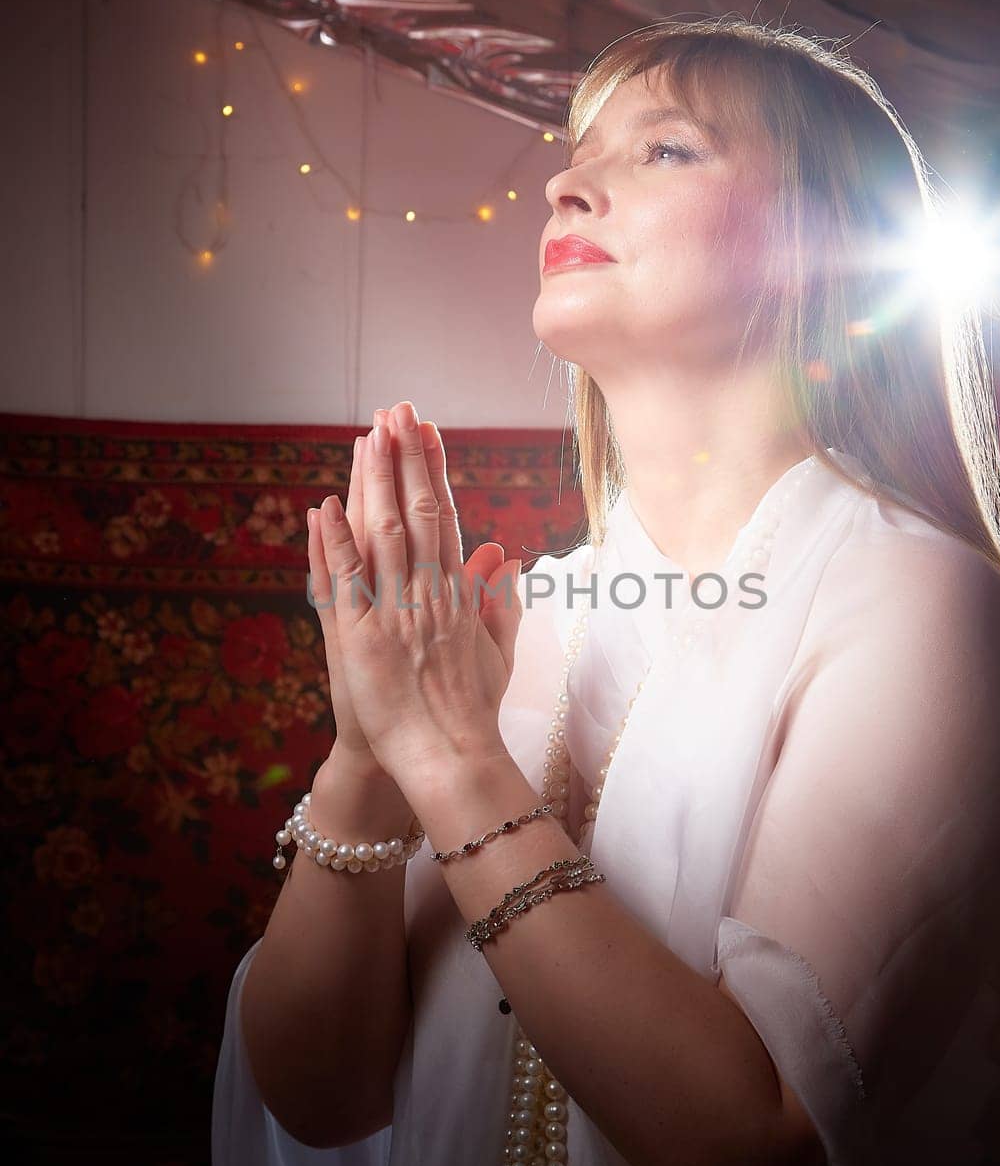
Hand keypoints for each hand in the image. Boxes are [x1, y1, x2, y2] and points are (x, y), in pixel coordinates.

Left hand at [314, 400, 522, 789]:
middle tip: (397, 409)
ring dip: (374, 482)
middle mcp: (430, 593)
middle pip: (419, 511)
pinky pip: (346, 581)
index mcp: (459, 593)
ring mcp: (396, 613)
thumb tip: (506, 555)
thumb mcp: (495, 650)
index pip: (449, 516)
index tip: (427, 430)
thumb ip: (500, 599)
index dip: (435, 469)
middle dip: (405, 457)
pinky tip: (327, 504)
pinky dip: (335, 542)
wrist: (448, 757)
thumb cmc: (471, 710)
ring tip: (368, 435)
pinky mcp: (362, 638)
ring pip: (385, 533)